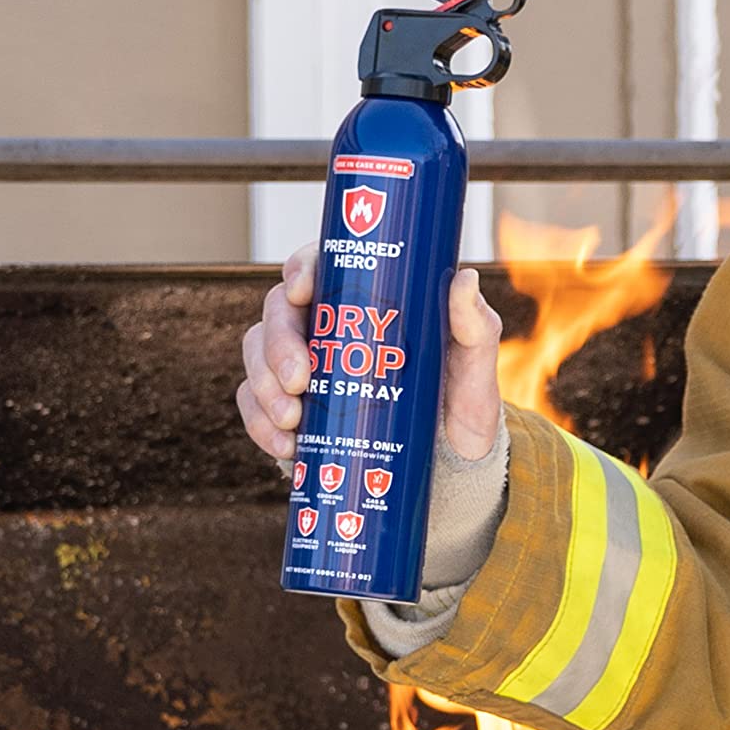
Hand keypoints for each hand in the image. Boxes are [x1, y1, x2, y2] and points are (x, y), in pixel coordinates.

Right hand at [236, 252, 504, 464]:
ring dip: (263, 387)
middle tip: (299, 379)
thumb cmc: (461, 399)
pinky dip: (261, 426)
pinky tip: (286, 445)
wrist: (452, 462)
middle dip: (277, 344)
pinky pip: (256, 408)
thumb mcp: (474, 363)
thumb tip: (464, 278)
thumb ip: (474, 325)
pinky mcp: (292, 409)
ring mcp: (303, 367)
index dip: (299, 270)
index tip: (302, 291)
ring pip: (257, 359)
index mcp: (362, 300)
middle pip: (277, 312)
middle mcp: (323, 326)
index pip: (318, 268)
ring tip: (292, 419)